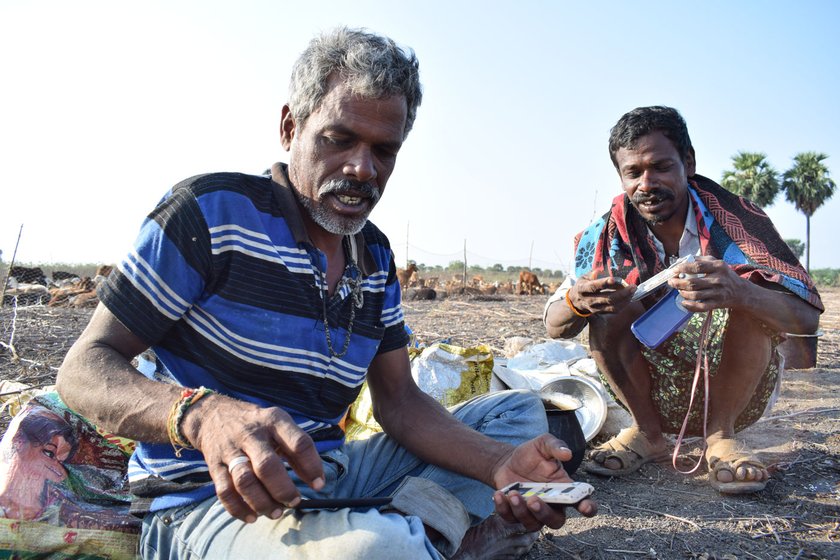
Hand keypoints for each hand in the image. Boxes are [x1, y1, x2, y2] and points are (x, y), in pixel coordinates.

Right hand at [181, 394, 324, 521]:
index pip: (298, 443)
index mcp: (274, 421)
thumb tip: (317, 482)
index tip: (319, 484)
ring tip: (276, 512)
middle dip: (283, 489)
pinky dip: (238, 508)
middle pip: (267, 466)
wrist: (214, 415)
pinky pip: (224, 491)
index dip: (312, 466)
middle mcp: (251, 434)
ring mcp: (230, 450)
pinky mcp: (215, 465)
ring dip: (261, 502)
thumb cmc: (257, 425)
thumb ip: (297, 451)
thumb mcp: (279, 425)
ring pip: (244, 481)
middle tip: (294, 502)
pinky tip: (252, 517)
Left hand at [490, 434, 597, 530]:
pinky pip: (512, 520)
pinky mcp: (515, 514)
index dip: (588, 507)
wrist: (507, 461)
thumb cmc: (531, 454)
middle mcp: (552, 505)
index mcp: (565, 489)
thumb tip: (567, 453)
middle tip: (533, 499)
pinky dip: (504, 510)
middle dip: (545, 514)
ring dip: (522, 512)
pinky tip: (500, 495)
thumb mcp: (543, 444)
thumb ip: (555, 446)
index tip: (584, 506)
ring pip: (534, 524)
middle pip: (556, 521)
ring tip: (513, 494)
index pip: (584, 503)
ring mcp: (534, 512)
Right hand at [568, 275, 634, 315]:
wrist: (575, 302)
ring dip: (625, 299)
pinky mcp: (601, 312)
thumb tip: (598, 271)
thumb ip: (591, 274)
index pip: (593, 287)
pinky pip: (614, 310)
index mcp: (583, 289)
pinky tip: (629, 298)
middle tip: (633, 286)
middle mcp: (589, 300)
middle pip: (608, 299)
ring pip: (613, 306)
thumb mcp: (583, 278)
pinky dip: (623, 304)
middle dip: (622, 293)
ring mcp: (595, 308)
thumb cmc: (582, 286)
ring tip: (633, 291)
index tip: (614, 279)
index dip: (603, 283)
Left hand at [668, 256, 746, 311]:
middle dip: (678, 283)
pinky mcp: (717, 303)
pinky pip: (701, 306)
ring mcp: (718, 293)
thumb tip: (681, 260)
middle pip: (693, 283)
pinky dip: (690, 305)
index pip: (697, 266)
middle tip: (671, 282)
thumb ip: (700, 260)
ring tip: (679, 290)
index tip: (673, 270)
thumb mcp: (716, 262)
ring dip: (682, 293)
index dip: (682, 268)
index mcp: (718, 266)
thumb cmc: (724, 274)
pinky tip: (683, 302)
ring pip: (694, 295)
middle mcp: (718, 280)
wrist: (741, 291)